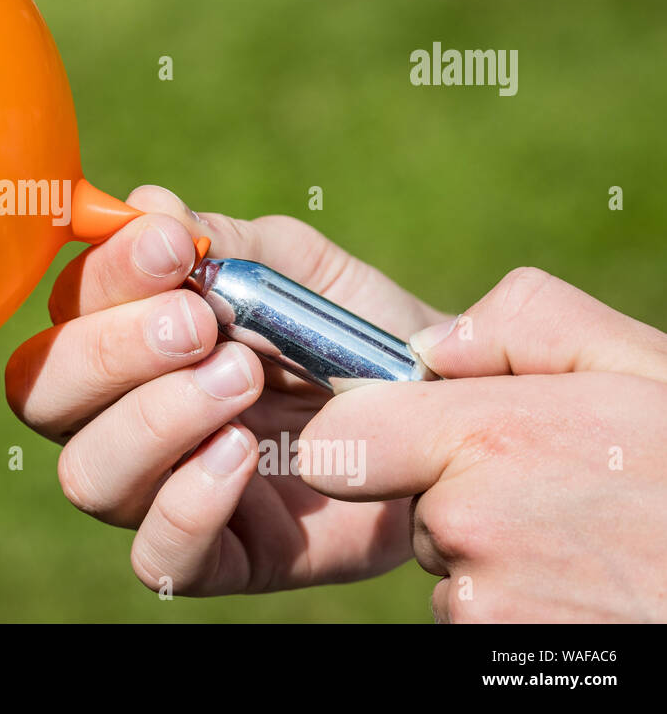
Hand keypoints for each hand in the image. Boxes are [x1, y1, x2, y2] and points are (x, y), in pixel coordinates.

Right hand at [5, 185, 448, 594]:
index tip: (177, 248)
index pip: (63, 310)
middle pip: (42, 392)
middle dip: (112, 350)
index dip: (104, 275)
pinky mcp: (220, 558)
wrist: (443, 412)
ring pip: (87, 474)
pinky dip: (188, 506)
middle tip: (200, 325)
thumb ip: (222, 241)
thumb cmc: (352, 331)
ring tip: (241, 380)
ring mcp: (163, 491)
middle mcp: (121, 415)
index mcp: (125, 338)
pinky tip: (245, 454)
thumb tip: (144, 205)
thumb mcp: (296, 267)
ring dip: (153, 420)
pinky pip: (159, 559)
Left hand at [299, 267, 666, 620]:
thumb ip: (521, 323)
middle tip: (558, 482)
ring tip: (592, 536)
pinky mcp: (498, 655)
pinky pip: (475, 614)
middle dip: (459, 484)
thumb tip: (430, 348)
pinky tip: (589, 582)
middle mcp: (469, 526)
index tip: (414, 430)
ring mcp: (484, 605)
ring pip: (445, 558)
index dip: (372, 430)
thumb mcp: (637, 363)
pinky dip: (520, 600)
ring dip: (495, 547)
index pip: (342, 440)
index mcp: (490, 437)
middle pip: (407, 497)